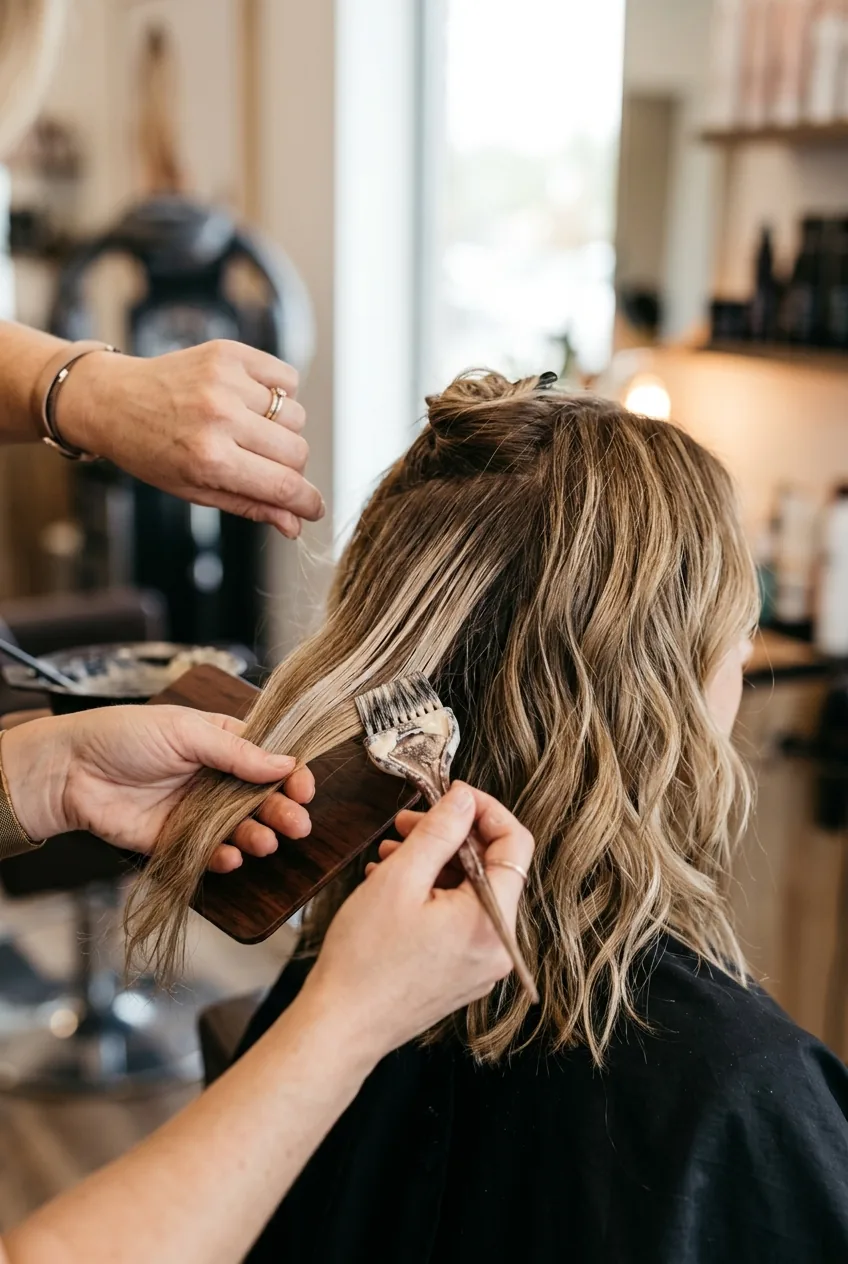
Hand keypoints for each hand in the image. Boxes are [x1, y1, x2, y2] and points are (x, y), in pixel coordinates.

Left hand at [1, 706, 313, 866]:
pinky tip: (231, 856)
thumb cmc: (124, 736)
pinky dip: (223, 857)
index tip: (304, 788)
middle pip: (261, 797)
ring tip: (263, 841)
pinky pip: (208, 852)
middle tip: (297, 824)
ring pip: (240, 827)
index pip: (268, 758)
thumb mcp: (186, 732)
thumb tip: (286, 762)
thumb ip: (237, 752)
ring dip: (257, 835)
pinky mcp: (176, 840)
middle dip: (282, 811)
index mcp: (221, 742)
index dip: (290, 773)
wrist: (70, 771)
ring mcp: (197, 810)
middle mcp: (214, 776)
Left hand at [56, 340, 324, 537]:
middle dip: (291, 468)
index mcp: (210, 459)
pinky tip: (253, 402)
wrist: (112, 399)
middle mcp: (220, 417)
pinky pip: (287, 379)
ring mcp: (226, 381)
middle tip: (266, 467)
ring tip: (250, 430)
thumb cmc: (151, 452)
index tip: (314, 509)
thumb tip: (296, 525)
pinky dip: (280, 394)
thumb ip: (251, 506)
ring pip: (296, 416)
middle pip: (297, 451)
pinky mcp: (230, 353)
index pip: (284, 485)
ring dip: (283, 430)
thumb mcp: (196, 491)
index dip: (308, 502)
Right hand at [299, 783, 533, 1060]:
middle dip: (450, 836)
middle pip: (491, 868)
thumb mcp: (401, 878)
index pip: (515, 843)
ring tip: (390, 855)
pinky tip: (392, 885)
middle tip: (408, 821)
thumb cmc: (365, 958)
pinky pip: (459, 919)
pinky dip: (432, 894)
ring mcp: (482, 964)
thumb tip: (464, 798)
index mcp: (492, 920)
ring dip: (434, 864)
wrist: (340, 1027)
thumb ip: (439, 831)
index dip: (485, 809)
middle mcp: (498, 946)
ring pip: (470, 892)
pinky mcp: (462, 973)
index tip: (452, 795)